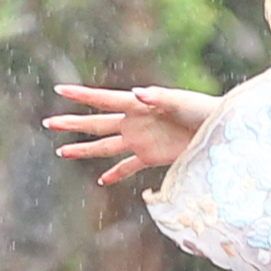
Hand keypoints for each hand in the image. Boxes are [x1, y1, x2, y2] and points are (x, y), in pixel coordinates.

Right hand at [47, 80, 217, 187]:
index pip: (103, 99)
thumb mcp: (181, 101)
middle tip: (49, 122)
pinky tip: (102, 180)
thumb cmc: (203, 109)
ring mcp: (141, 140)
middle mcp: (135, 122)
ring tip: (61, 153)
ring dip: (85, 150)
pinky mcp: (153, 156)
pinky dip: (116, 173)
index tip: (59, 89)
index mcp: (138, 105)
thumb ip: (158, 97)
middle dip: (72, 124)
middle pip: (97, 124)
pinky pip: (128, 166)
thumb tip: (137, 93)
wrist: (221, 128)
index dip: (81, 95)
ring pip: (106, 147)